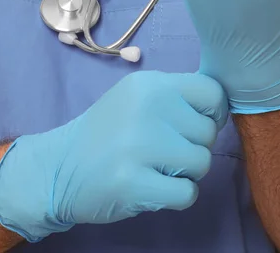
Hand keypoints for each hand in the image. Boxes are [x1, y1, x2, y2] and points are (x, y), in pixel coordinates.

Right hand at [0, 71, 227, 241]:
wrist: (58, 168)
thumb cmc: (108, 131)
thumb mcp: (138, 97)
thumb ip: (176, 97)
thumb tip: (221, 106)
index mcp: (151, 84)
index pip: (213, 92)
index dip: (213, 113)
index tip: (194, 125)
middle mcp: (147, 108)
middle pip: (209, 132)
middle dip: (193, 147)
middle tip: (164, 151)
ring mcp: (138, 145)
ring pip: (202, 163)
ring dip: (185, 172)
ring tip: (156, 168)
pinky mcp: (132, 183)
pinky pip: (187, 193)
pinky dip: (176, 196)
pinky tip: (153, 187)